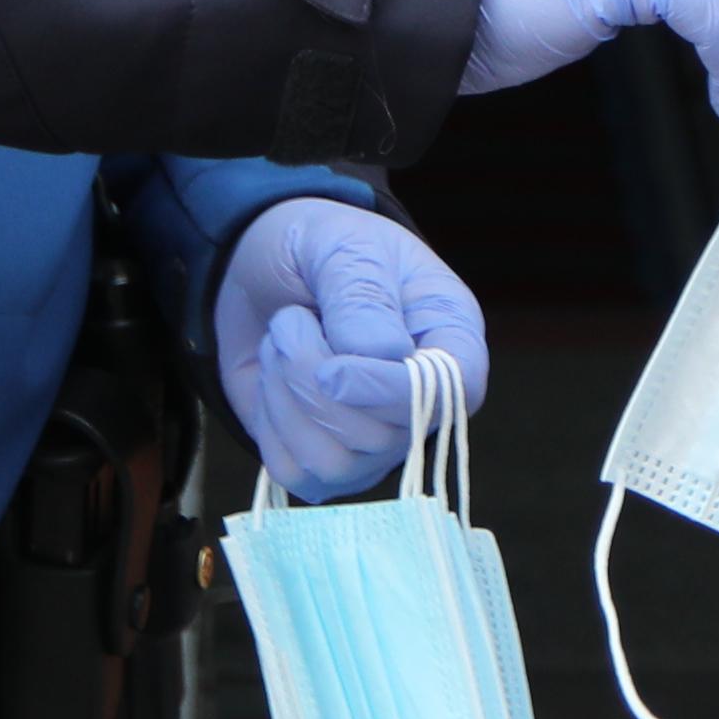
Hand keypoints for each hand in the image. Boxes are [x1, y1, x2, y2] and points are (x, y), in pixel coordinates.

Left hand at [212, 198, 482, 500]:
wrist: (263, 267)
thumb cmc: (320, 249)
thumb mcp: (342, 247)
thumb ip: (363, 297)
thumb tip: (378, 357)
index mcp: (448, 334)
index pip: (456, 390)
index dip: (393, 392)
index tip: (332, 369)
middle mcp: (420, 398)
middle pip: (382, 436)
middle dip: (313, 380)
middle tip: (290, 321)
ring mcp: (374, 438)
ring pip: (335, 463)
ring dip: (286, 398)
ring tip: (283, 343)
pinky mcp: (325, 456)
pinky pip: (295, 472)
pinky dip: (270, 424)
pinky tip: (273, 380)